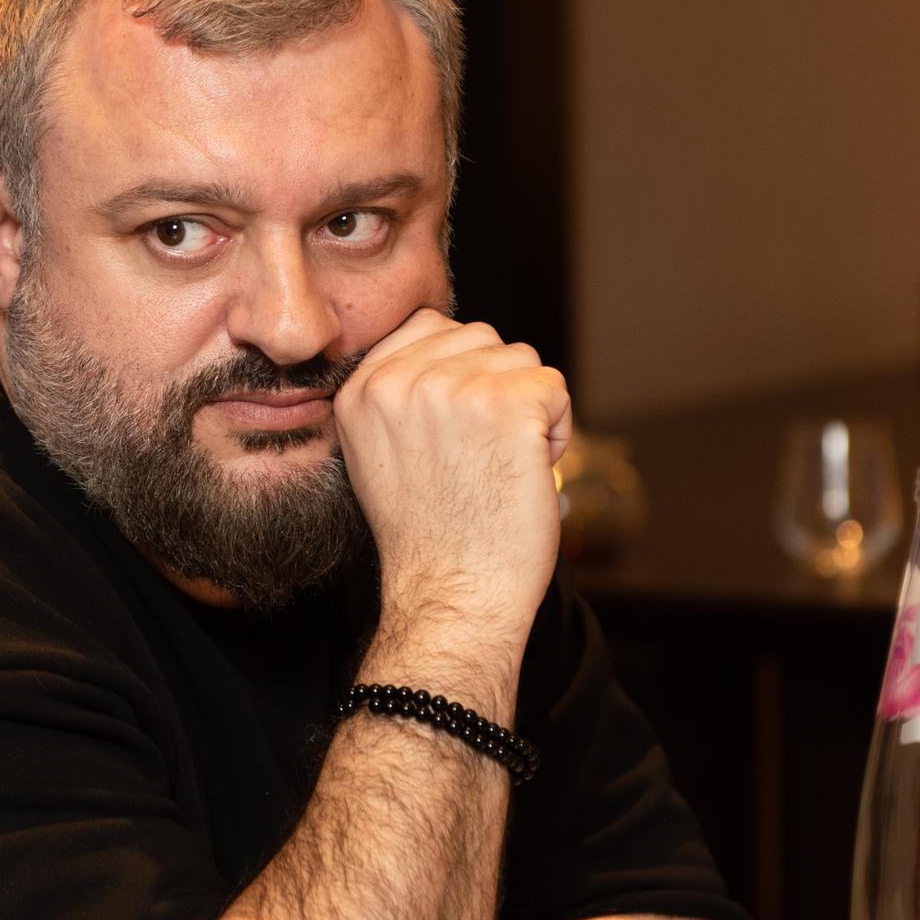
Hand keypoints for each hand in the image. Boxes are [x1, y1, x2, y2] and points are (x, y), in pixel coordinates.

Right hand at [334, 310, 571, 660]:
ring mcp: (452, 388)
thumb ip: (401, 395)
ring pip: (522, 360)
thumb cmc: (429, 535)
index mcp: (362, 390)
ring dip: (528, 410)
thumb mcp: (380, 453)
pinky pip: (555, 387)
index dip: (462, 369)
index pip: (429, 325)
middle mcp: (399, 381)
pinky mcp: (506, 404)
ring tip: (501, 465)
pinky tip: (528, 472)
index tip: (459, 431)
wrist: (452, 594)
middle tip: (480, 457)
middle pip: (481, 338)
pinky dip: (557, 431)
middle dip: (496, 389)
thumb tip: (455, 350)